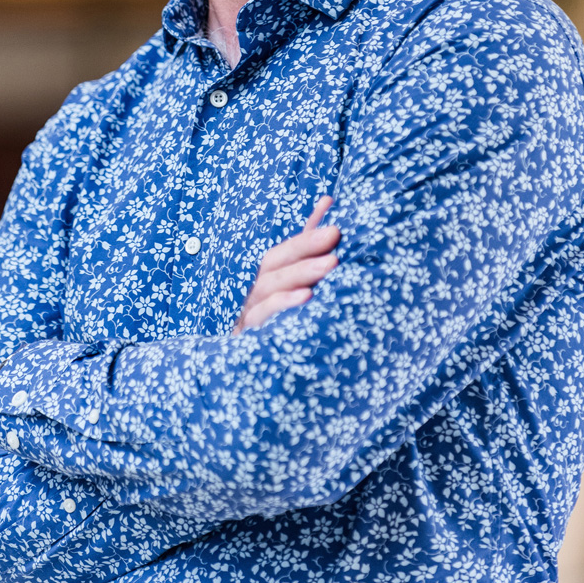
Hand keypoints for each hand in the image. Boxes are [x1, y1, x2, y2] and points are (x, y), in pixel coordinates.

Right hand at [233, 196, 339, 333]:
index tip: (333, 219)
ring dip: (299, 273)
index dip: (307, 234)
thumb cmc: (291, 327)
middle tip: (335, 234)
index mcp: (269, 282)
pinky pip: (261, 317)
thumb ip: (312, 247)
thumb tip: (328, 201)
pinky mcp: (248, 339)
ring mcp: (250, 316)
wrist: (274, 381)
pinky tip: (307, 298)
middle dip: (304, 248)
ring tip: (331, 264)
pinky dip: (282, 304)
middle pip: (273, 264)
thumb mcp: (304, 285)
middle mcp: (256, 295)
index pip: (284, 252)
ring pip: (267, 287)